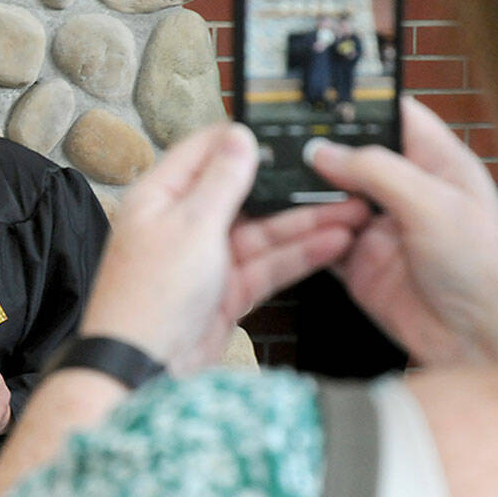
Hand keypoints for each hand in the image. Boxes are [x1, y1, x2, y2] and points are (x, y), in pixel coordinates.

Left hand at [79, 123, 367, 372]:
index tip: (286, 128)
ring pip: (262, 231)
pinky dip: (298, 255)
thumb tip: (238, 136)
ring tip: (354, 210)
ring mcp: (206, 259)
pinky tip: (335, 242)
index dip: (243, 138)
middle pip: (241, 193)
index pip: (203, 151)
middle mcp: (182, 223)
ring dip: (305, 222)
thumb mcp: (192, 227)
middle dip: (288, 186)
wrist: (143, 368)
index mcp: (160, 196)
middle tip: (337, 175)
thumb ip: (221, 182)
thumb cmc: (151, 295)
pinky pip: (266, 265)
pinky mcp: (225, 291)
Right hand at [307, 96, 497, 363]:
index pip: (393, 116)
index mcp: (435, 163)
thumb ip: (377, 172)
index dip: (359, 103)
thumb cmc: (485, 271)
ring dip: (306, 193)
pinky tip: (288, 224)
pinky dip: (302, 232)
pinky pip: (318, 237)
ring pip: (327, 196)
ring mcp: (378, 226)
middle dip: (319, 149)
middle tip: (281, 142)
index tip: (317, 96)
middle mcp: (404, 191)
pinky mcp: (356, 260)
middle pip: (350, 155)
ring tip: (276, 181)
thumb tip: (324, 151)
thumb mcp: (434, 207)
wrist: (481, 343)